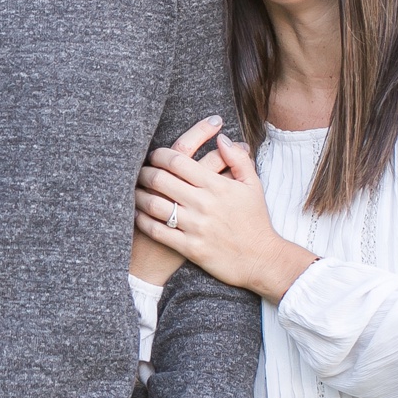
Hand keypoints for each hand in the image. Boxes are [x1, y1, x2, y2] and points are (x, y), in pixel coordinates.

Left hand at [136, 133, 316, 299]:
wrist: (262, 260)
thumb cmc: (256, 221)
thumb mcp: (253, 186)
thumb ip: (238, 159)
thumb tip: (221, 138)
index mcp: (217, 186)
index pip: (178, 162)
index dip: (160, 155)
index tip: (155, 156)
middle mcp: (203, 204)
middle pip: (161, 180)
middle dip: (145, 172)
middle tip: (140, 171)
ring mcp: (195, 227)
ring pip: (154, 205)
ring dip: (139, 195)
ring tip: (135, 191)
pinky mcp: (190, 248)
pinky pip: (158, 231)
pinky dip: (142, 221)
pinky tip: (137, 215)